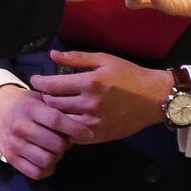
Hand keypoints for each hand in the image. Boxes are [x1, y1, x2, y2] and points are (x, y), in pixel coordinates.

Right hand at [0, 83, 82, 179]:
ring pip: (47, 160)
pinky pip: (35, 172)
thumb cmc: (26, 104)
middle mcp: (21, 127)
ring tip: (56, 149)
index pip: (56, 120)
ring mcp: (15, 144)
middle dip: (66, 144)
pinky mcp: (11, 158)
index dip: (75, 129)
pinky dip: (47, 169)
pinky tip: (48, 160)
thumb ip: (58, 106)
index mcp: (31, 109)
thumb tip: (82, 120)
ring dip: (57, 157)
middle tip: (66, 140)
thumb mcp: (40, 97)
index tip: (87, 133)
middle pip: (55, 144)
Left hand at [30, 49, 172, 144]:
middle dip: (44, 97)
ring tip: (51, 107)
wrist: (154, 98)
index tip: (36, 81)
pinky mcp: (98, 136)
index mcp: (89, 82)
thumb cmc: (129, 75)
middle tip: (43, 94)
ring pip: (60, 121)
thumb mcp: (105, 60)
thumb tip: (52, 55)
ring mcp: (93, 122)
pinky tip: (65, 121)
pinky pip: (72, 135)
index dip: (39, 83)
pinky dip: (65, 128)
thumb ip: (77, 57)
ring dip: (53, 114)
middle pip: (53, 103)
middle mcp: (89, 104)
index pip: (52, 85)